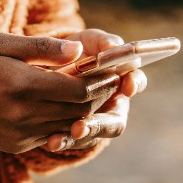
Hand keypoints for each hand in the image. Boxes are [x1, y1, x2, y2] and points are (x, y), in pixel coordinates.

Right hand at [0, 33, 120, 153]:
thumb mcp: (3, 43)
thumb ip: (43, 47)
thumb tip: (80, 51)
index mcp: (24, 85)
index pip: (80, 89)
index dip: (102, 81)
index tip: (113, 70)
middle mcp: (25, 114)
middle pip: (80, 109)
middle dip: (101, 96)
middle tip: (114, 82)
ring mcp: (22, 133)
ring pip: (71, 126)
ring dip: (88, 112)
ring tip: (98, 95)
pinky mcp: (18, 145)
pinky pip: (54, 136)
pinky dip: (67, 123)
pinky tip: (71, 108)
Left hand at [44, 29, 147, 151]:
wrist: (46, 66)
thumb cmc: (75, 50)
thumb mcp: (87, 40)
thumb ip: (102, 41)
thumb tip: (113, 46)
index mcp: (122, 78)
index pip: (136, 82)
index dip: (134, 84)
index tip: (127, 86)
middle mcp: (113, 104)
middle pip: (115, 120)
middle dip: (100, 124)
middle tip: (83, 125)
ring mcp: (96, 120)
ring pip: (95, 135)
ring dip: (81, 136)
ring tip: (63, 137)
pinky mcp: (77, 132)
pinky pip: (74, 142)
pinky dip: (63, 142)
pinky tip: (51, 142)